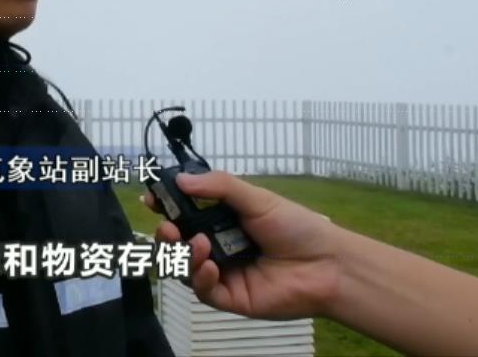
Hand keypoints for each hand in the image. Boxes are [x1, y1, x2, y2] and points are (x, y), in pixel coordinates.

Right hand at [142, 171, 342, 320]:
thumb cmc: (296, 228)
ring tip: (196, 245)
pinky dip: (201, 278)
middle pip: (177, 242)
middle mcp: (217, 245)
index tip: (151, 198)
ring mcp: (222, 273)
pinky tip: (211, 267)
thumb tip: (180, 179)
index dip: (165, 206)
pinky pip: (203, 291)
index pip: (183, 212)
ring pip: (184, 267)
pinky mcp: (229, 297)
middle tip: (167, 227)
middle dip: (165, 235)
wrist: (327, 265)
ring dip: (183, 255)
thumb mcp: (257, 198)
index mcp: (221, 219)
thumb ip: (218, 187)